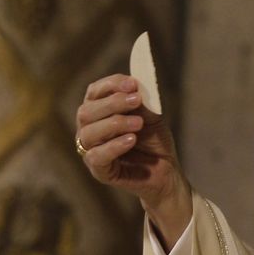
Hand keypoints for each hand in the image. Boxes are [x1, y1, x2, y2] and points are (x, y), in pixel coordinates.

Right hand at [75, 74, 191, 242]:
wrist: (166, 170)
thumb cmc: (154, 141)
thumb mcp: (150, 116)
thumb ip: (141, 102)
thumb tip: (135, 84)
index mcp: (99, 111)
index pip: (94, 92)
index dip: (111, 85)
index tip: (132, 83)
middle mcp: (89, 128)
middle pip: (87, 111)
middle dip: (112, 103)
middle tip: (136, 100)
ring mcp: (91, 150)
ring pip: (88, 133)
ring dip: (114, 123)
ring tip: (138, 123)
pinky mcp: (99, 170)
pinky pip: (96, 156)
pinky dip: (114, 146)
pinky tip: (131, 140)